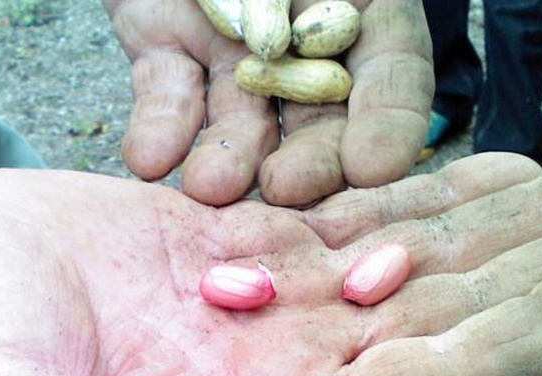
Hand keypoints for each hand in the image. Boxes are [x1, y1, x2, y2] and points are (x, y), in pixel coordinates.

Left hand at [104, 0, 433, 206]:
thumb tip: (282, 39)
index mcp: (361, 2)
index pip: (392, 72)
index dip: (389, 123)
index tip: (372, 170)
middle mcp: (303, 40)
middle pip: (321, 117)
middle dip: (308, 161)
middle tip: (286, 190)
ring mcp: (236, 53)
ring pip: (243, 121)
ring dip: (230, 158)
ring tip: (209, 186)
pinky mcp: (170, 56)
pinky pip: (168, 100)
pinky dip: (160, 131)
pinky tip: (150, 159)